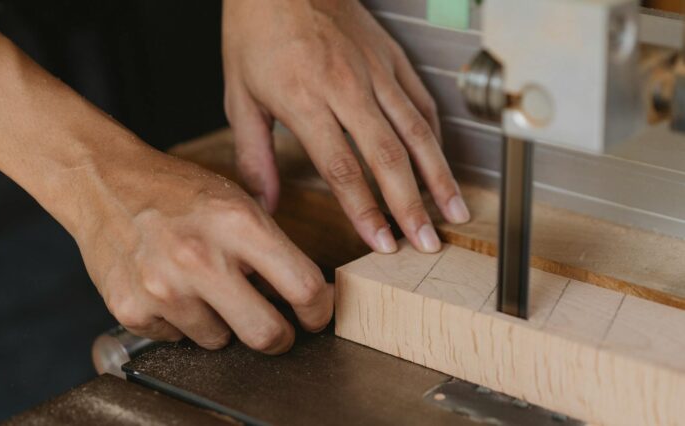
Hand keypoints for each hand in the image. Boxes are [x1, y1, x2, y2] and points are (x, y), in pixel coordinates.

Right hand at [73, 148, 332, 352]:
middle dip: (279, 336)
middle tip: (277, 328)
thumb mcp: (235, 201)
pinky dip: (180, 321)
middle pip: (266, 334)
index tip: (316, 314)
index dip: (319, 309)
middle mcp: (200, 259)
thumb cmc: (176, 192)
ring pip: (219, 341)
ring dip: (221, 323)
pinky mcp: (131, 310)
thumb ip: (271, 247)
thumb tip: (307, 294)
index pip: (302, 287)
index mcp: (237, 224)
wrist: (103, 183)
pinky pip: (176, 339)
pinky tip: (169, 288)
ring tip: (203, 287)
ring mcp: (163, 289)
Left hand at [223, 0, 469, 253]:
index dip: (365, 210)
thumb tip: (264, 204)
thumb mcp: (239, 96)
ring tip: (454, 211)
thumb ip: (254, 155)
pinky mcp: (390, 57)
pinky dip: (435, 135)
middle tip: (427, 242)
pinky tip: (441, 162)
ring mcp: (374, 70)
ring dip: (437, 175)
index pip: (342, 168)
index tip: (381, 242)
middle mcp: (346, 87)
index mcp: (304, 99)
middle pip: (388, 156)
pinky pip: (420, 100)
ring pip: (415, 130)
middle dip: (411, 205)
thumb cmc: (255, 31)